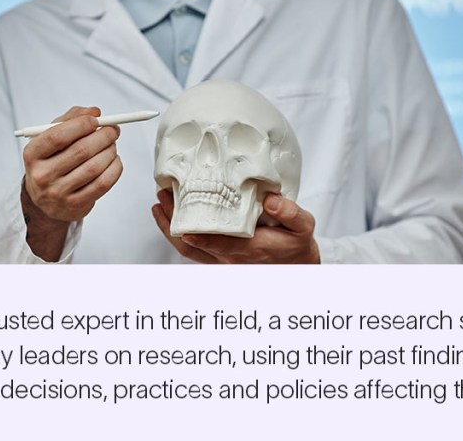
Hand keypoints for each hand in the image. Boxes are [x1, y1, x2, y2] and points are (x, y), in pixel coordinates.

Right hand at [21, 106, 122, 259]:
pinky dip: (115, 169)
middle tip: (113, 130)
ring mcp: (58, 193)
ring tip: (112, 145)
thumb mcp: (51, 138)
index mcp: (32, 154)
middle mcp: (42, 175)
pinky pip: (102, 184)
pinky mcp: (75, 205)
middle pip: (80, 151)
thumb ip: (71, 119)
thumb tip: (95, 111)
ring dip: (110, 151)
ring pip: (94, 167)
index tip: (96, 120)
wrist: (44, 201)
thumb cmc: (51, 161)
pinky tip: (114, 161)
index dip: (81, 125)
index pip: (58, 136)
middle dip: (103, 136)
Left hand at [151, 190, 320, 263]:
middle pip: (195, 245)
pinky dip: (177, 235)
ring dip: (170, 228)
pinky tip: (170, 219)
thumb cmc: (296, 245)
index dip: (201, 238)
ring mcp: (222, 260)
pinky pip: (192, 251)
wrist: (297, 266)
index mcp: (251, 249)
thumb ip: (290, 213)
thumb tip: (271, 200)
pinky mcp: (218, 258)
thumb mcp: (303, 227)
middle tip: (163, 197)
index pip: (221, 245)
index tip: (184, 229)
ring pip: (189, 250)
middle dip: (175, 222)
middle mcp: (232, 258)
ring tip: (159, 205)